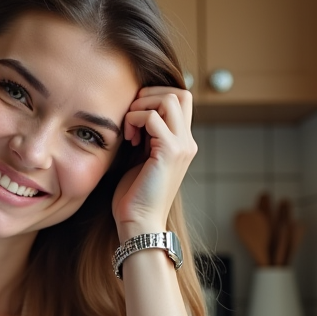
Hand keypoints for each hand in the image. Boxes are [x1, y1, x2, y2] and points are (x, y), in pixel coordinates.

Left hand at [112, 86, 196, 239]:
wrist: (140, 223)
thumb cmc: (135, 196)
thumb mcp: (142, 158)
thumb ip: (146, 136)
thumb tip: (135, 115)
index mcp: (182, 142)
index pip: (180, 100)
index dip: (156, 97)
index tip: (135, 117)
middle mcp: (187, 142)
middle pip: (180, 93)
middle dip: (149, 96)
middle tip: (131, 116)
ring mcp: (181, 146)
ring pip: (169, 99)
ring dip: (142, 106)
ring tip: (130, 128)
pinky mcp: (169, 152)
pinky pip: (152, 117)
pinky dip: (134, 120)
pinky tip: (129, 139)